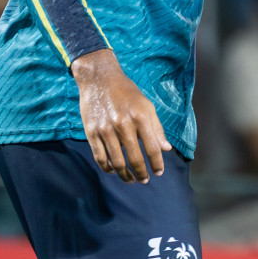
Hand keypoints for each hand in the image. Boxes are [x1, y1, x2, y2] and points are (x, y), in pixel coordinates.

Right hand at [72, 49, 171, 182]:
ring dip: (125, 175)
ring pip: (117, 162)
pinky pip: (100, 157)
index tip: (159, 172)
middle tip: (144, 179)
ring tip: (131, 179)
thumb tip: (166, 149)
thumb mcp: (146, 105)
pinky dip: (107, 168)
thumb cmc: (126, 92)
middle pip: (135, 157)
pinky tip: (114, 171)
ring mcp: (106, 129)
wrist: (99, 79)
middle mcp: (124, 124)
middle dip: (142, 173)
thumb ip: (156, 128)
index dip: (157, 163)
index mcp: (141, 116)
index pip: (152, 147)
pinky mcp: (92, 132)